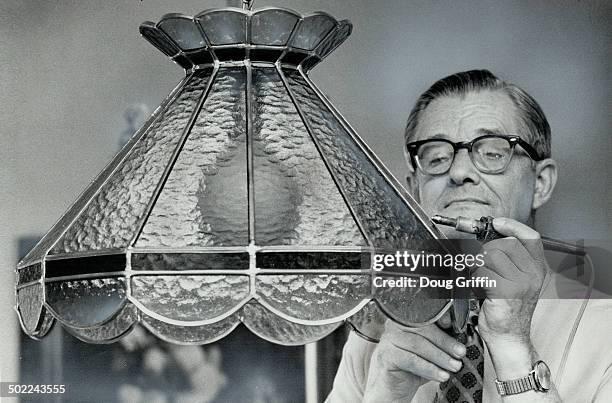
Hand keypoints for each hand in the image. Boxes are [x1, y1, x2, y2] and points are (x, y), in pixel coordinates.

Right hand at [363, 317, 466, 402]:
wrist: (390, 390)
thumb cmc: (410, 370)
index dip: (442, 322)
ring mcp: (387, 340)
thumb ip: (439, 343)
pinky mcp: (386, 356)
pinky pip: (411, 360)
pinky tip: (441, 375)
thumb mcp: (428, 354)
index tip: (459, 330)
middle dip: (445, 342)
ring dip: (440, 356)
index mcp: (404, 321)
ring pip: (417, 344)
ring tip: (454, 366)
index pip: (425, 317)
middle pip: (422, 329)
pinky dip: (429, 368)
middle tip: (460, 353)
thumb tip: (460, 340)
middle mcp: (394, 327)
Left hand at [472, 217, 547, 346]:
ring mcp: (521, 283)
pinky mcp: (506, 292)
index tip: (497, 223)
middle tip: (480, 261)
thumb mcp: (514, 280)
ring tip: (480, 278)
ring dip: (479, 265)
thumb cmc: (506, 309)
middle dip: (487, 250)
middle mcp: (533, 274)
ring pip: (491, 257)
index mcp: (537, 269)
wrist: (508, 337)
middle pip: (505, 244)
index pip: (530, 237)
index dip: (512, 226)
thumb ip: (507, 259)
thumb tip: (487, 238)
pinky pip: (483, 273)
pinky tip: (478, 288)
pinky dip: (475, 278)